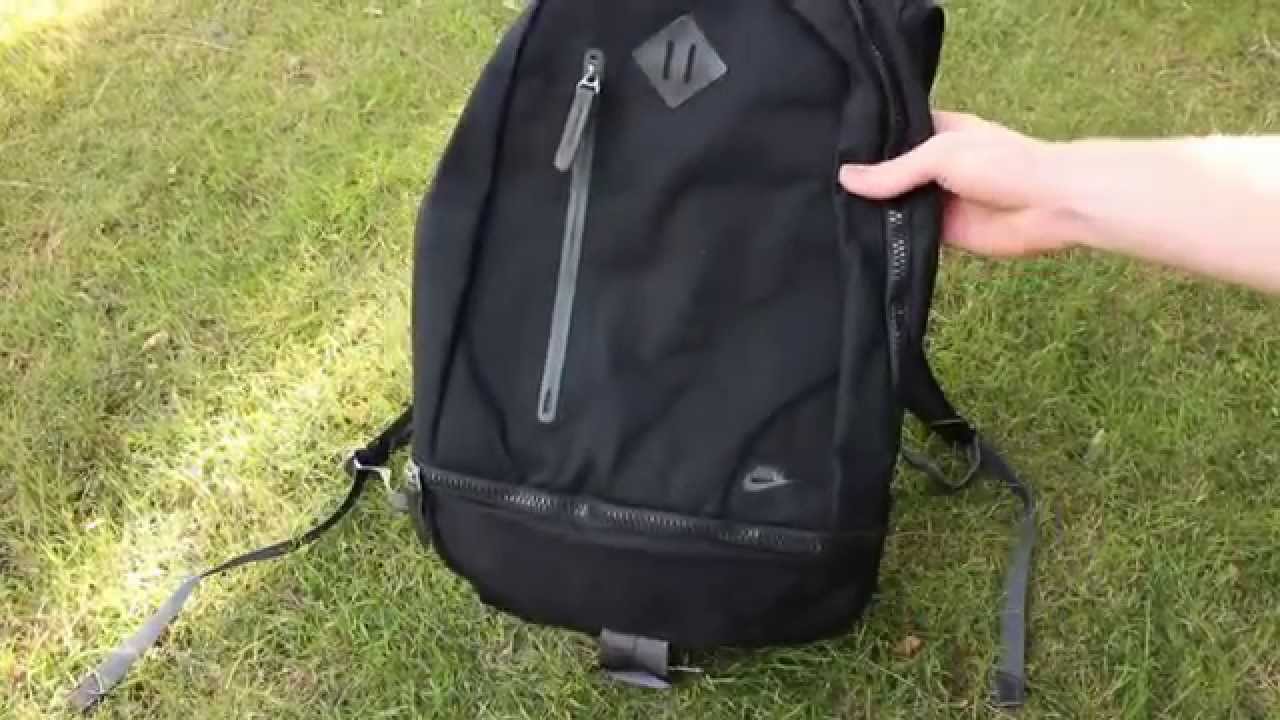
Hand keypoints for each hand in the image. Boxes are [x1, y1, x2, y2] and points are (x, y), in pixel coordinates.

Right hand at [839, 111, 1089, 256]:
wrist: (1049, 205)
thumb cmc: (1004, 164)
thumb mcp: (941, 155)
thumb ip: (894, 170)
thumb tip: (845, 177)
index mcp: (935, 132)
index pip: (891, 133)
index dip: (863, 140)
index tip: (823, 147)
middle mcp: (932, 165)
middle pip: (888, 172)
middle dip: (862, 180)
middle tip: (815, 184)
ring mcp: (936, 199)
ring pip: (895, 205)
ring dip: (872, 211)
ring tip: (824, 214)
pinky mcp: (942, 232)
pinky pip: (908, 234)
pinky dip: (888, 238)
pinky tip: (854, 239)